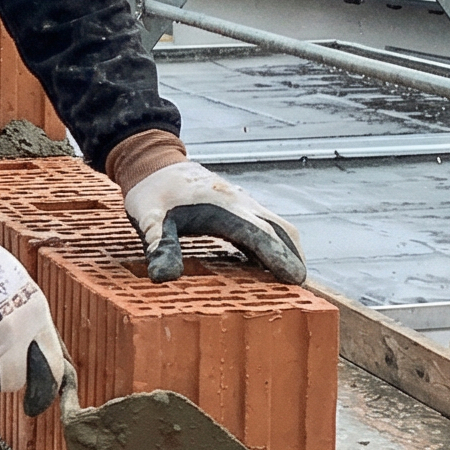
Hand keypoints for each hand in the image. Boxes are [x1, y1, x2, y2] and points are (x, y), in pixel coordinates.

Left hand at [107, 131, 306, 284]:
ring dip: (289, 249)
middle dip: (294, 257)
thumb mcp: (148, 219)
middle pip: (280, 230)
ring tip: (293, 279)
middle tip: (301, 287)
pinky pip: (266, 225)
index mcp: (223, 207)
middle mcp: (239, 203)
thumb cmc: (151, 193)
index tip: (296, 280)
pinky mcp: (239, 206)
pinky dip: (276, 243)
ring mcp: (242, 203)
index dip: (279, 257)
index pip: (260, 234)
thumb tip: (163, 277)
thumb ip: (159, 246)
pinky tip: (269, 264)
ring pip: (277, 226)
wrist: (154, 163)